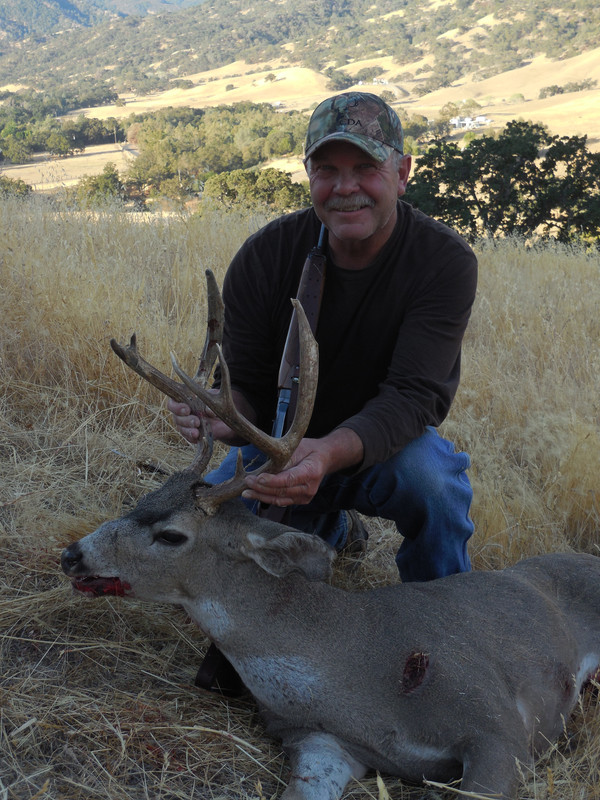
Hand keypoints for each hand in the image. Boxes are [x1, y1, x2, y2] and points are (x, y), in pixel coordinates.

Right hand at [167, 397, 234, 443]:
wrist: (222, 418)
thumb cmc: (214, 404)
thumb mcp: (214, 400)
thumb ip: (210, 403)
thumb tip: (209, 410)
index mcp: (183, 401)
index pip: (172, 404)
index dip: (177, 407)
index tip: (187, 409)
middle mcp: (181, 414)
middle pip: (176, 418)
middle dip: (186, 420)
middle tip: (196, 422)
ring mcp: (185, 425)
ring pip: (181, 429)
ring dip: (188, 430)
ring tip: (197, 432)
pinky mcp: (191, 435)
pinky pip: (188, 437)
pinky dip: (192, 437)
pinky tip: (198, 437)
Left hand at [242, 428, 363, 506]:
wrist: (323, 458)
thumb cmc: (309, 450)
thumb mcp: (297, 448)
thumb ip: (284, 459)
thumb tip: (266, 469)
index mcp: (311, 472)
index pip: (288, 479)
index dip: (272, 481)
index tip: (257, 478)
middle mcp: (309, 488)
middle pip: (282, 492)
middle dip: (261, 488)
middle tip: (247, 482)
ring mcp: (305, 497)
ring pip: (280, 499)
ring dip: (261, 496)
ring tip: (246, 492)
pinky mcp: (300, 500)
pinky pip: (282, 501)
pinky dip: (268, 498)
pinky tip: (256, 494)